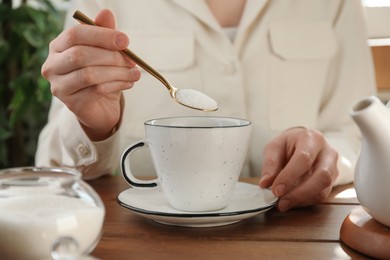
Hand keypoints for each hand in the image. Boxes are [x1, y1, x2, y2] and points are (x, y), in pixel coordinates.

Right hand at [41, 9, 139, 140]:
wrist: (99, 107)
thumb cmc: (100, 74)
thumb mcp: (104, 52)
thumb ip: (104, 33)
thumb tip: (106, 13)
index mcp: (58, 47)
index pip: (75, 34)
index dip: (101, 35)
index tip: (125, 40)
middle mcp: (52, 66)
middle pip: (80, 55)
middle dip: (111, 56)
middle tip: (132, 60)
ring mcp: (59, 86)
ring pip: (89, 74)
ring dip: (117, 72)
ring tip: (134, 73)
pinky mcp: (72, 103)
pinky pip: (97, 90)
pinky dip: (117, 85)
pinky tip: (128, 83)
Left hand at [259, 127, 338, 211]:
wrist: (304, 144)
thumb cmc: (289, 144)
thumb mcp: (275, 147)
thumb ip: (270, 163)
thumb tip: (265, 183)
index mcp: (312, 139)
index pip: (304, 159)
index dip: (289, 176)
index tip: (276, 190)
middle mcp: (327, 153)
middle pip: (321, 176)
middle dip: (299, 193)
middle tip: (281, 202)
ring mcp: (333, 168)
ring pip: (324, 189)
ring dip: (302, 200)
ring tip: (283, 204)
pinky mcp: (332, 181)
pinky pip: (321, 196)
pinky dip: (305, 202)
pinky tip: (292, 202)